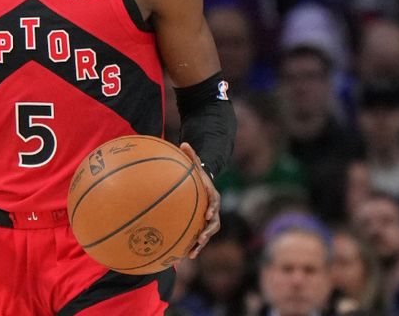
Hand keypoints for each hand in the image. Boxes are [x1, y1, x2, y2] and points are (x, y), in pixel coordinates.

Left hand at [179, 142, 220, 258]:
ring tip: (192, 253)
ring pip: (207, 234)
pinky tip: (185, 256)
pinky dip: (194, 246)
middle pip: (214, 223)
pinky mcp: (202, 226)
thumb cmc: (197, 175)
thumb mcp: (195, 164)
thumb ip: (191, 156)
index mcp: (212, 196)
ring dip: (201, 244)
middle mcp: (213, 210)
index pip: (215, 203)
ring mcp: (209, 219)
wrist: (204, 185)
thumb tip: (183, 142)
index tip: (207, 214)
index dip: (212, 209)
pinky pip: (199, 237)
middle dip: (208, 232)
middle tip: (201, 238)